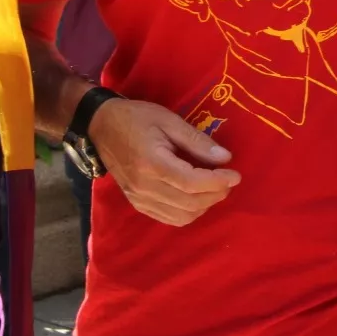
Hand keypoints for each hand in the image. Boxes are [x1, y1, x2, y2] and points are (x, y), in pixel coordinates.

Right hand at [88, 97, 240, 226]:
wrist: (101, 126)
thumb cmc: (136, 117)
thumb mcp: (169, 120)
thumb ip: (196, 141)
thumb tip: (225, 158)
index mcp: (152, 163)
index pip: (192, 183)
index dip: (218, 182)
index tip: (235, 175)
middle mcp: (144, 186)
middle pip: (189, 203)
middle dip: (215, 194)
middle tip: (228, 181)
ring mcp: (139, 198)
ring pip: (181, 216)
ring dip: (204, 206)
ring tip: (215, 188)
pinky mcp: (137, 203)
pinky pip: (168, 218)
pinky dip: (188, 212)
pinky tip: (196, 197)